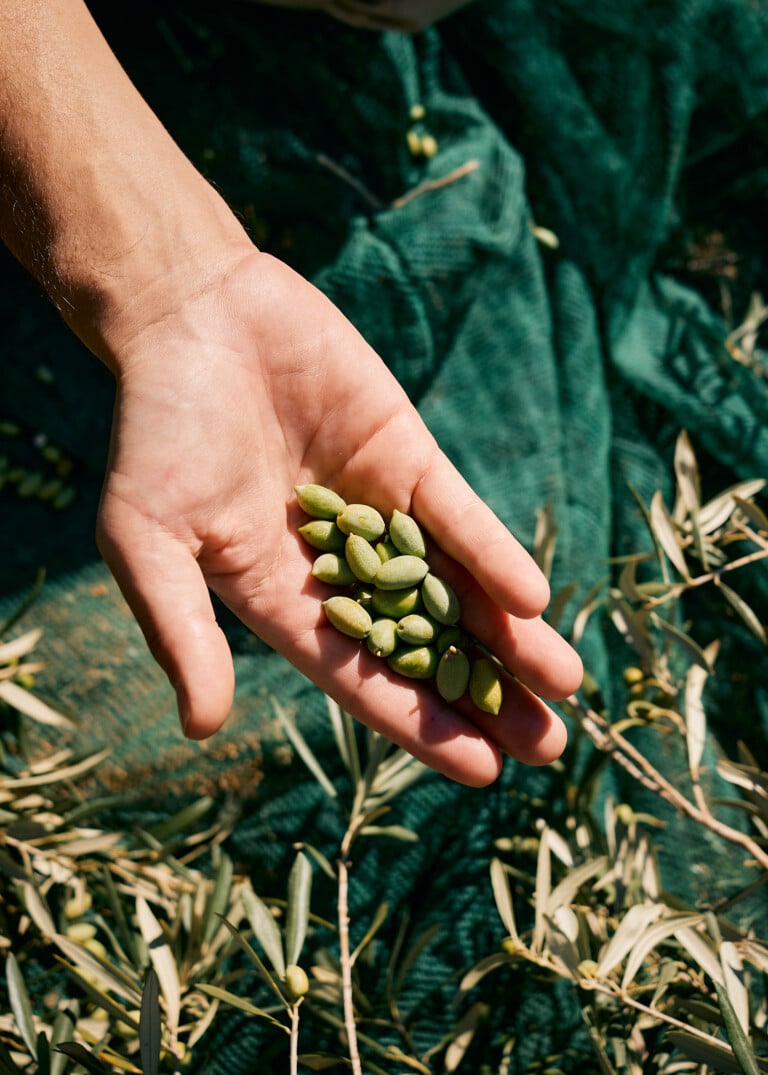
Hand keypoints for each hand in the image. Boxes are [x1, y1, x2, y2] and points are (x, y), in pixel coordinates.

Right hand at [96, 248, 582, 786]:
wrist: (193, 317)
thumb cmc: (155, 434)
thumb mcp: (147, 539)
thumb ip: (180, 630)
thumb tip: (201, 728)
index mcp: (281, 600)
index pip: (360, 677)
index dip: (419, 725)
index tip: (482, 770)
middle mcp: (341, 567)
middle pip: (424, 644)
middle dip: (485, 694)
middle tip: (549, 746)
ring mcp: (380, 512)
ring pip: (455, 587)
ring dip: (509, 636)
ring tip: (567, 685)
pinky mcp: (406, 456)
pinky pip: (456, 514)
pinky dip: (492, 554)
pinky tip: (532, 598)